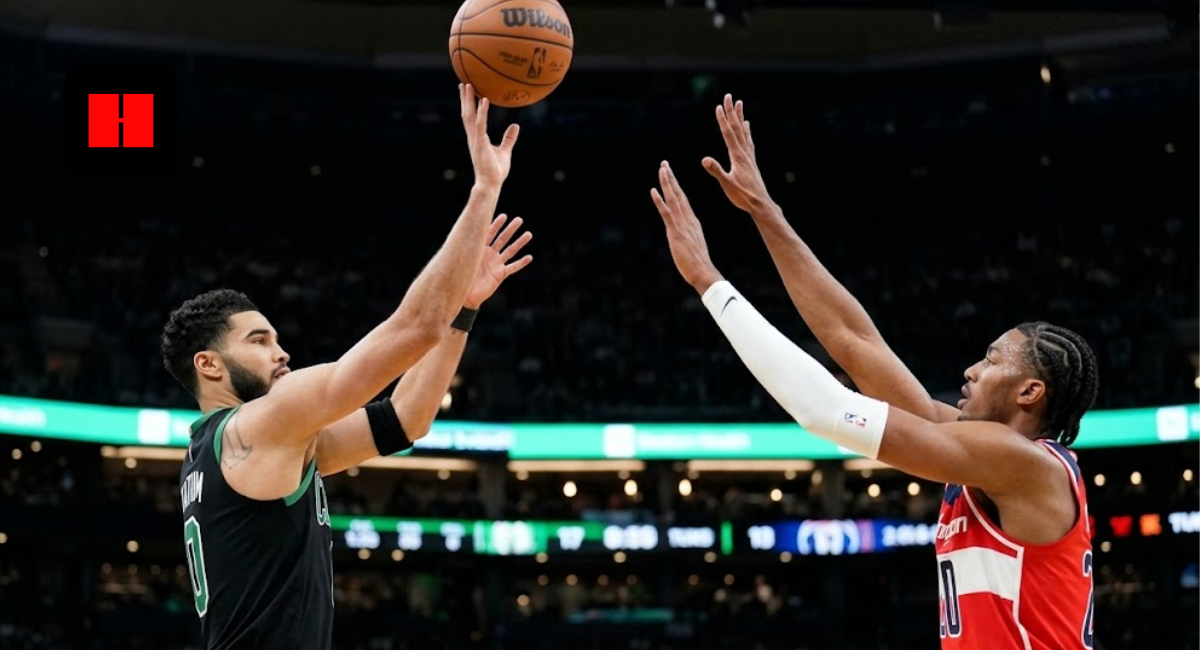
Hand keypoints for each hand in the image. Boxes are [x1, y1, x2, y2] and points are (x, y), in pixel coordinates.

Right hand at [460, 83, 519, 187]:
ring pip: (470, 116)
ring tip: (468, 85)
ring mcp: (475, 139)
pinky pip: (480, 124)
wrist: (491, 183)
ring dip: (468, 100)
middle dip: (464, 99)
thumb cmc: (496, 170)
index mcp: (477, 138)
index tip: (467, 92)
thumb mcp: (505, 151)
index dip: (468, 104)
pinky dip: (482, 112)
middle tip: (463, 83)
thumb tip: (516, 126)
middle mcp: (473, 137)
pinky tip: (484, 100)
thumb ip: (509, 138)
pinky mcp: (480, 143)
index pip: (471, 117)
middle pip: (467, 113)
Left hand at [463, 213, 533, 308]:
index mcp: (479, 249)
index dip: (496, 225)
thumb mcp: (462, 260)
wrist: (465, 295)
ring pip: (510, 251)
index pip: (489, 234)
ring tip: (528, 234)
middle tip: (519, 220)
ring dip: (519, 243)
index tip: (504, 216)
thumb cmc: (460, 277)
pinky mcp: (500, 275)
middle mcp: (489, 255)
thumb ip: (464, 249)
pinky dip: (521, 263)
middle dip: (510, 229)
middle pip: (502, 239)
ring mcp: (496, 264)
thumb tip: (462, 232)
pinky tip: (529, 257)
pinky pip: (513, 268)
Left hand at [650, 161, 723, 293]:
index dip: (676, 186)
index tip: (670, 174)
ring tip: (662, 169)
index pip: (682, 200)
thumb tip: (685, 235)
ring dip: (667, 183)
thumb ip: (688, 237)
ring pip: (673, 199)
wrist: (703, 271)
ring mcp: (682, 225)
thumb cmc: (698, 263)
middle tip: (664, 163)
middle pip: (678, 194)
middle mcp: (688, 219)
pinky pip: (667, 213)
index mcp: (692, 222)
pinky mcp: (675, 232)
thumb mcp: (693, 245)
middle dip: (671, 178)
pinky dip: (660, 201)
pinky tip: (654, 191)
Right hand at [702, 94, 773, 213]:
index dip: (723, 120)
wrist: (760, 204)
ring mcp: (749, 156)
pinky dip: (746, 131)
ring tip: (739, 104)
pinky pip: (748, 141)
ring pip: (743, 132)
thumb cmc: (743, 196)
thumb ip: (717, 171)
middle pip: (737, 128)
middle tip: (729, 96)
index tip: (718, 106)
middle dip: (731, 112)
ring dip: (740, 117)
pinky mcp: (751, 161)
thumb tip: (705, 159)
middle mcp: (744, 153)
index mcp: (737, 156)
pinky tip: (747, 126)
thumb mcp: (727, 184)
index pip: (728, 134)